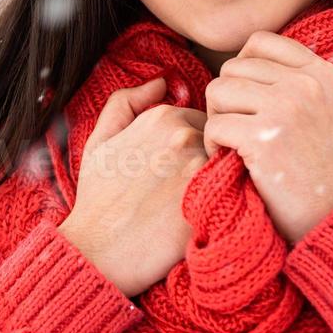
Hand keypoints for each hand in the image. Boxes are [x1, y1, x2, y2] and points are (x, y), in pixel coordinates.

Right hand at [57, 77, 208, 296]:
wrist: (99, 249)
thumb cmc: (97, 198)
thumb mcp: (99, 140)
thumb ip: (125, 102)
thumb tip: (161, 82)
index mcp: (161, 117)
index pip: (203, 118)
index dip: (193, 142)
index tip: (179, 165)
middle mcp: (185, 136)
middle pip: (218, 138)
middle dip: (209, 155)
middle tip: (188, 184)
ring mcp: (201, 167)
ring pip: (229, 162)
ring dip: (221, 176)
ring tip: (201, 198)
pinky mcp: (213, 199)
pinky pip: (235, 190)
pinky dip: (227, 198)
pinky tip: (208, 212)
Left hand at [203, 30, 332, 243]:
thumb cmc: (331, 173)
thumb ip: (302, 84)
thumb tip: (250, 60)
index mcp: (325, 74)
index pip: (261, 41)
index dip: (241, 67)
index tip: (243, 97)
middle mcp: (306, 84)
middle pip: (233, 67)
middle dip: (226, 98)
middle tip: (234, 128)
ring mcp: (285, 108)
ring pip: (218, 90)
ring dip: (216, 119)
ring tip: (230, 144)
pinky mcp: (263, 138)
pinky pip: (214, 125)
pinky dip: (213, 145)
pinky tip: (228, 161)